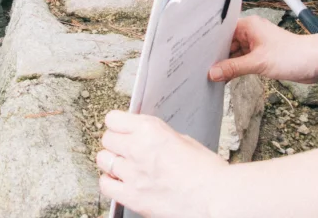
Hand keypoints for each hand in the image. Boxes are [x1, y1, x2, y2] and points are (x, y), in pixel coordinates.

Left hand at [97, 111, 226, 217]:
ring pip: (103, 160)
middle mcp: (137, 148)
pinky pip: (105, 185)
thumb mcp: (183, 140)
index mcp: (150, 130)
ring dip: (111, 162)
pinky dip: (110, 182)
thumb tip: (146, 138)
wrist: (215, 198)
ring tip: (123, 166)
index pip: (113, 119)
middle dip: (115, 143)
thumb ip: (158, 137)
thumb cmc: (207, 171)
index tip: (122, 129)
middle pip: (107, 139)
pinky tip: (121, 182)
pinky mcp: (132, 196)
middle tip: (125, 149)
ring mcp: (132, 174)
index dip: (117, 124)